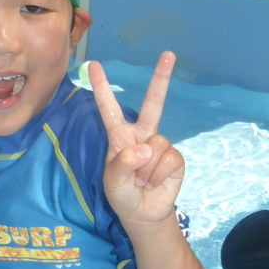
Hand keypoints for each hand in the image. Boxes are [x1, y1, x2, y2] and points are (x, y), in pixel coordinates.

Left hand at [94, 53, 184, 228]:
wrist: (143, 214)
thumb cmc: (122, 194)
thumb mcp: (113, 181)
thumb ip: (123, 163)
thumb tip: (147, 148)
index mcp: (120, 135)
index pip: (109, 108)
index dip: (102, 87)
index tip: (93, 64)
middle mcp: (142, 135)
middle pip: (153, 103)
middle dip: (161, 77)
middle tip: (168, 53)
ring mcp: (160, 145)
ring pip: (156, 145)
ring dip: (146, 170)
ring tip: (142, 181)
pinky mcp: (175, 158)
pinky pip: (167, 160)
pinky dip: (158, 176)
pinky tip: (155, 183)